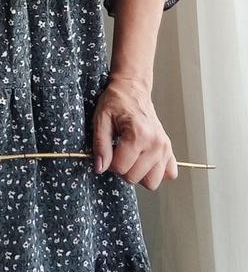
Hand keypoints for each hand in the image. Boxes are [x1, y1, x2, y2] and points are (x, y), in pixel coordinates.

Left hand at [91, 75, 178, 189]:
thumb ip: (100, 145)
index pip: (120, 168)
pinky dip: (156, 171)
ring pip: (152, 182)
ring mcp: (165, 148)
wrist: (132, 89)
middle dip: (122, 168)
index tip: (108, 150)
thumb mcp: (101, 119)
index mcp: (139, 135)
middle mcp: (156, 143)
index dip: (109, 163)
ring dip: (139, 173)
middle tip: (119, 151)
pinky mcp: (169, 150)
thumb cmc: (116, 102)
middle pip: (135, 178)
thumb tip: (100, 167)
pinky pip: (168, 174)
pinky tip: (145, 159)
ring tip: (131, 156)